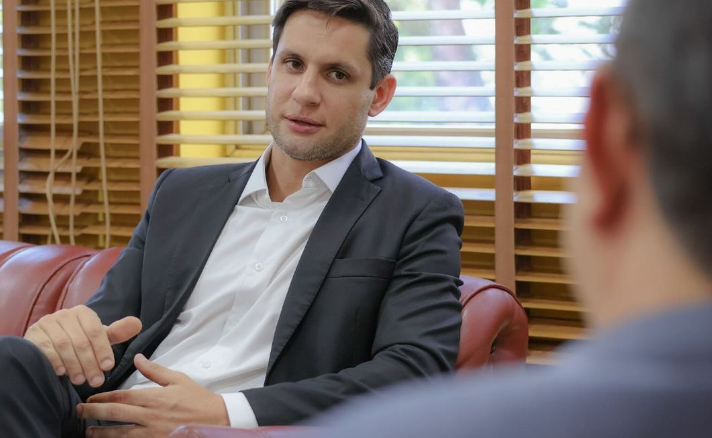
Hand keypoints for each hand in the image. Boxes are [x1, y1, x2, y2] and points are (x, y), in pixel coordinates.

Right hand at [24, 305, 140, 386]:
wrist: (49, 344)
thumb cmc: (80, 341)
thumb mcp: (100, 337)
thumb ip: (117, 332)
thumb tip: (137, 323)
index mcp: (83, 313)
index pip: (95, 331)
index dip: (103, 350)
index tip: (108, 367)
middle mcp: (64, 314)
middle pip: (80, 341)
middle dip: (90, 363)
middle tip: (96, 381)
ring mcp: (47, 323)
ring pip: (64, 346)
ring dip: (74, 366)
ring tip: (81, 380)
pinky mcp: (34, 334)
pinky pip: (46, 350)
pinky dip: (56, 362)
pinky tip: (63, 373)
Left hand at [79, 354, 229, 436]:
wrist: (216, 420)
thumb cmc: (197, 399)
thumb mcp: (178, 379)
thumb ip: (155, 370)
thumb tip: (139, 357)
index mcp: (154, 397)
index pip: (121, 396)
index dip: (102, 397)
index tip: (89, 397)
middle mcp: (149, 415)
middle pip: (114, 414)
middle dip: (93, 413)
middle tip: (78, 412)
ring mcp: (151, 433)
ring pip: (119, 434)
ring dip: (100, 433)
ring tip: (87, 432)